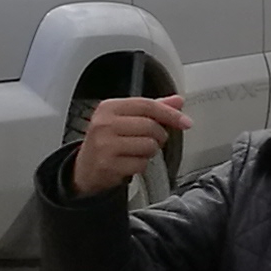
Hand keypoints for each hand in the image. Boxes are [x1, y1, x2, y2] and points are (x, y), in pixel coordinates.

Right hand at [72, 94, 189, 195]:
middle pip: (151, 126)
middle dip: (159, 136)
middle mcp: (104, 124)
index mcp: (109, 107)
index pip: (147, 105)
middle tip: (152, 140)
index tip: (185, 122)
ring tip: (136, 152)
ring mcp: (105, 145)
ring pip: (148, 146)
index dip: (170, 113)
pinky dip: (141, 165)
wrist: (84, 169)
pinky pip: (141, 164)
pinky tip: (129, 163)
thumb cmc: (108, 141)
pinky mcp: (108, 165)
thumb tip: (178, 101)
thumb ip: (152, 109)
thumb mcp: (125, 119)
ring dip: (149, 152)